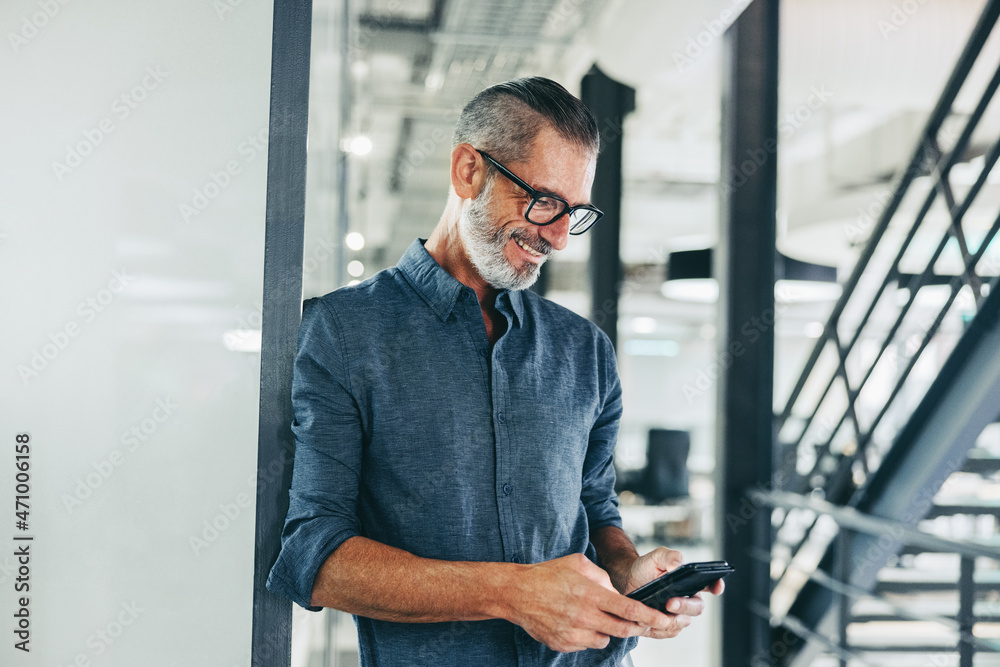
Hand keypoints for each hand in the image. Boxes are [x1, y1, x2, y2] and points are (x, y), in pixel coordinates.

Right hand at [503, 553, 689, 652]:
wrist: (517, 593)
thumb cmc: (548, 575)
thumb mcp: (578, 563)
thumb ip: (602, 577)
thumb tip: (616, 592)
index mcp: (589, 593)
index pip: (628, 609)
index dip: (649, 617)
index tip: (663, 620)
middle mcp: (583, 616)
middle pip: (622, 630)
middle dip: (636, 627)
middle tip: (639, 622)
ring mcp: (573, 633)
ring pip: (605, 638)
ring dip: (607, 630)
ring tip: (593, 615)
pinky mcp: (564, 644)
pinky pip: (587, 644)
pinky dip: (589, 635)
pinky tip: (576, 621)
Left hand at [621, 547, 724, 639]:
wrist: (628, 582)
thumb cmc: (646, 568)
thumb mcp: (656, 557)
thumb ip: (670, 556)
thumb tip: (678, 565)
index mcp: (692, 580)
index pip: (711, 584)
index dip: (717, 586)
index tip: (717, 587)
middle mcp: (689, 599)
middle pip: (697, 607)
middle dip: (685, 606)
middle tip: (670, 602)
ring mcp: (679, 614)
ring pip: (683, 622)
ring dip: (670, 619)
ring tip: (653, 612)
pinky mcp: (668, 626)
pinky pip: (669, 632)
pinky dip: (658, 627)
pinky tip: (647, 621)